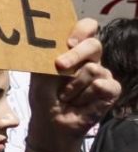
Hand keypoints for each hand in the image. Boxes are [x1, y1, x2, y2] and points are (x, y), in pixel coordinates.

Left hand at [27, 18, 119, 151]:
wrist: (51, 123)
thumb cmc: (45, 97)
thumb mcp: (40, 74)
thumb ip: (48, 55)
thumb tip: (50, 39)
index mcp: (74, 50)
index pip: (87, 28)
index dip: (82, 29)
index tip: (69, 40)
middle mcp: (91, 59)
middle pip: (94, 44)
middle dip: (75, 55)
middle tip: (60, 66)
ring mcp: (103, 73)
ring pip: (93, 69)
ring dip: (73, 87)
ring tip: (66, 97)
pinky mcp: (111, 89)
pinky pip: (101, 86)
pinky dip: (85, 97)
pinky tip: (79, 104)